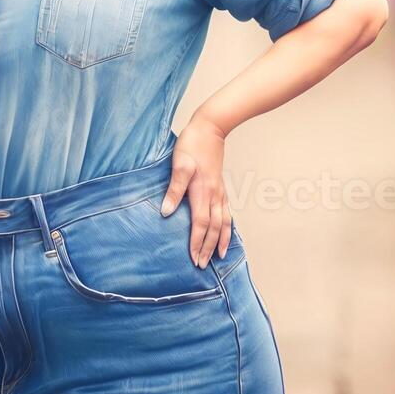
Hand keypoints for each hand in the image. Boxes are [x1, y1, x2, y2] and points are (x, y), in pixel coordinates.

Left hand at [160, 117, 231, 267]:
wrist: (210, 128)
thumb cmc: (192, 144)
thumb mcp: (179, 164)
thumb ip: (174, 189)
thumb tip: (166, 212)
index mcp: (202, 191)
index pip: (200, 224)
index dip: (196, 243)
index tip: (194, 259)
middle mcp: (214, 195)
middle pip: (213, 228)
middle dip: (208, 248)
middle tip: (203, 266)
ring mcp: (219, 191)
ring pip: (224, 222)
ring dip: (221, 240)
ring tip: (220, 255)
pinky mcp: (220, 186)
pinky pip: (227, 212)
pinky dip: (228, 226)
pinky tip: (225, 231)